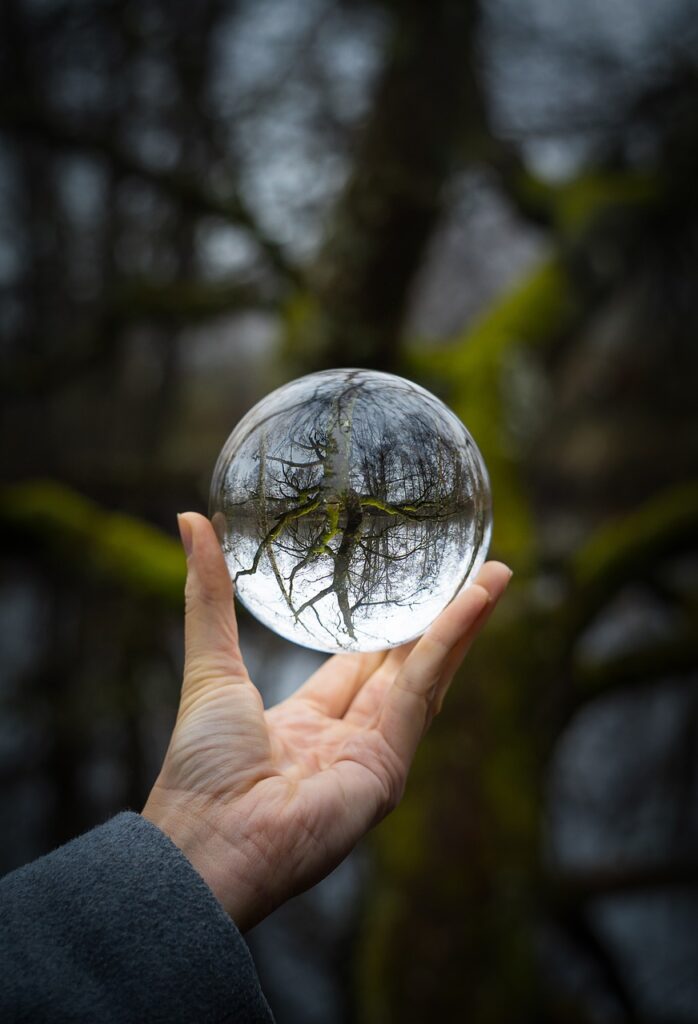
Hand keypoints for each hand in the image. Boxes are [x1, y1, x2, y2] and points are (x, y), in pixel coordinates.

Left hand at [143, 513, 510, 930]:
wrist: (207, 841)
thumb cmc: (200, 767)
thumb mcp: (210, 665)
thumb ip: (208, 595)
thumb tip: (190, 520)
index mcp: (305, 723)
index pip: (356, 666)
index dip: (383, 626)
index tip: (403, 588)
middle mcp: (347, 739)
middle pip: (404, 667)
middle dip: (438, 619)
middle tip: (467, 570)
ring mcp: (374, 754)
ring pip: (427, 675)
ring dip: (462, 625)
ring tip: (494, 576)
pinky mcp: (390, 766)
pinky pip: (423, 692)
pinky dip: (450, 644)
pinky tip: (474, 600)